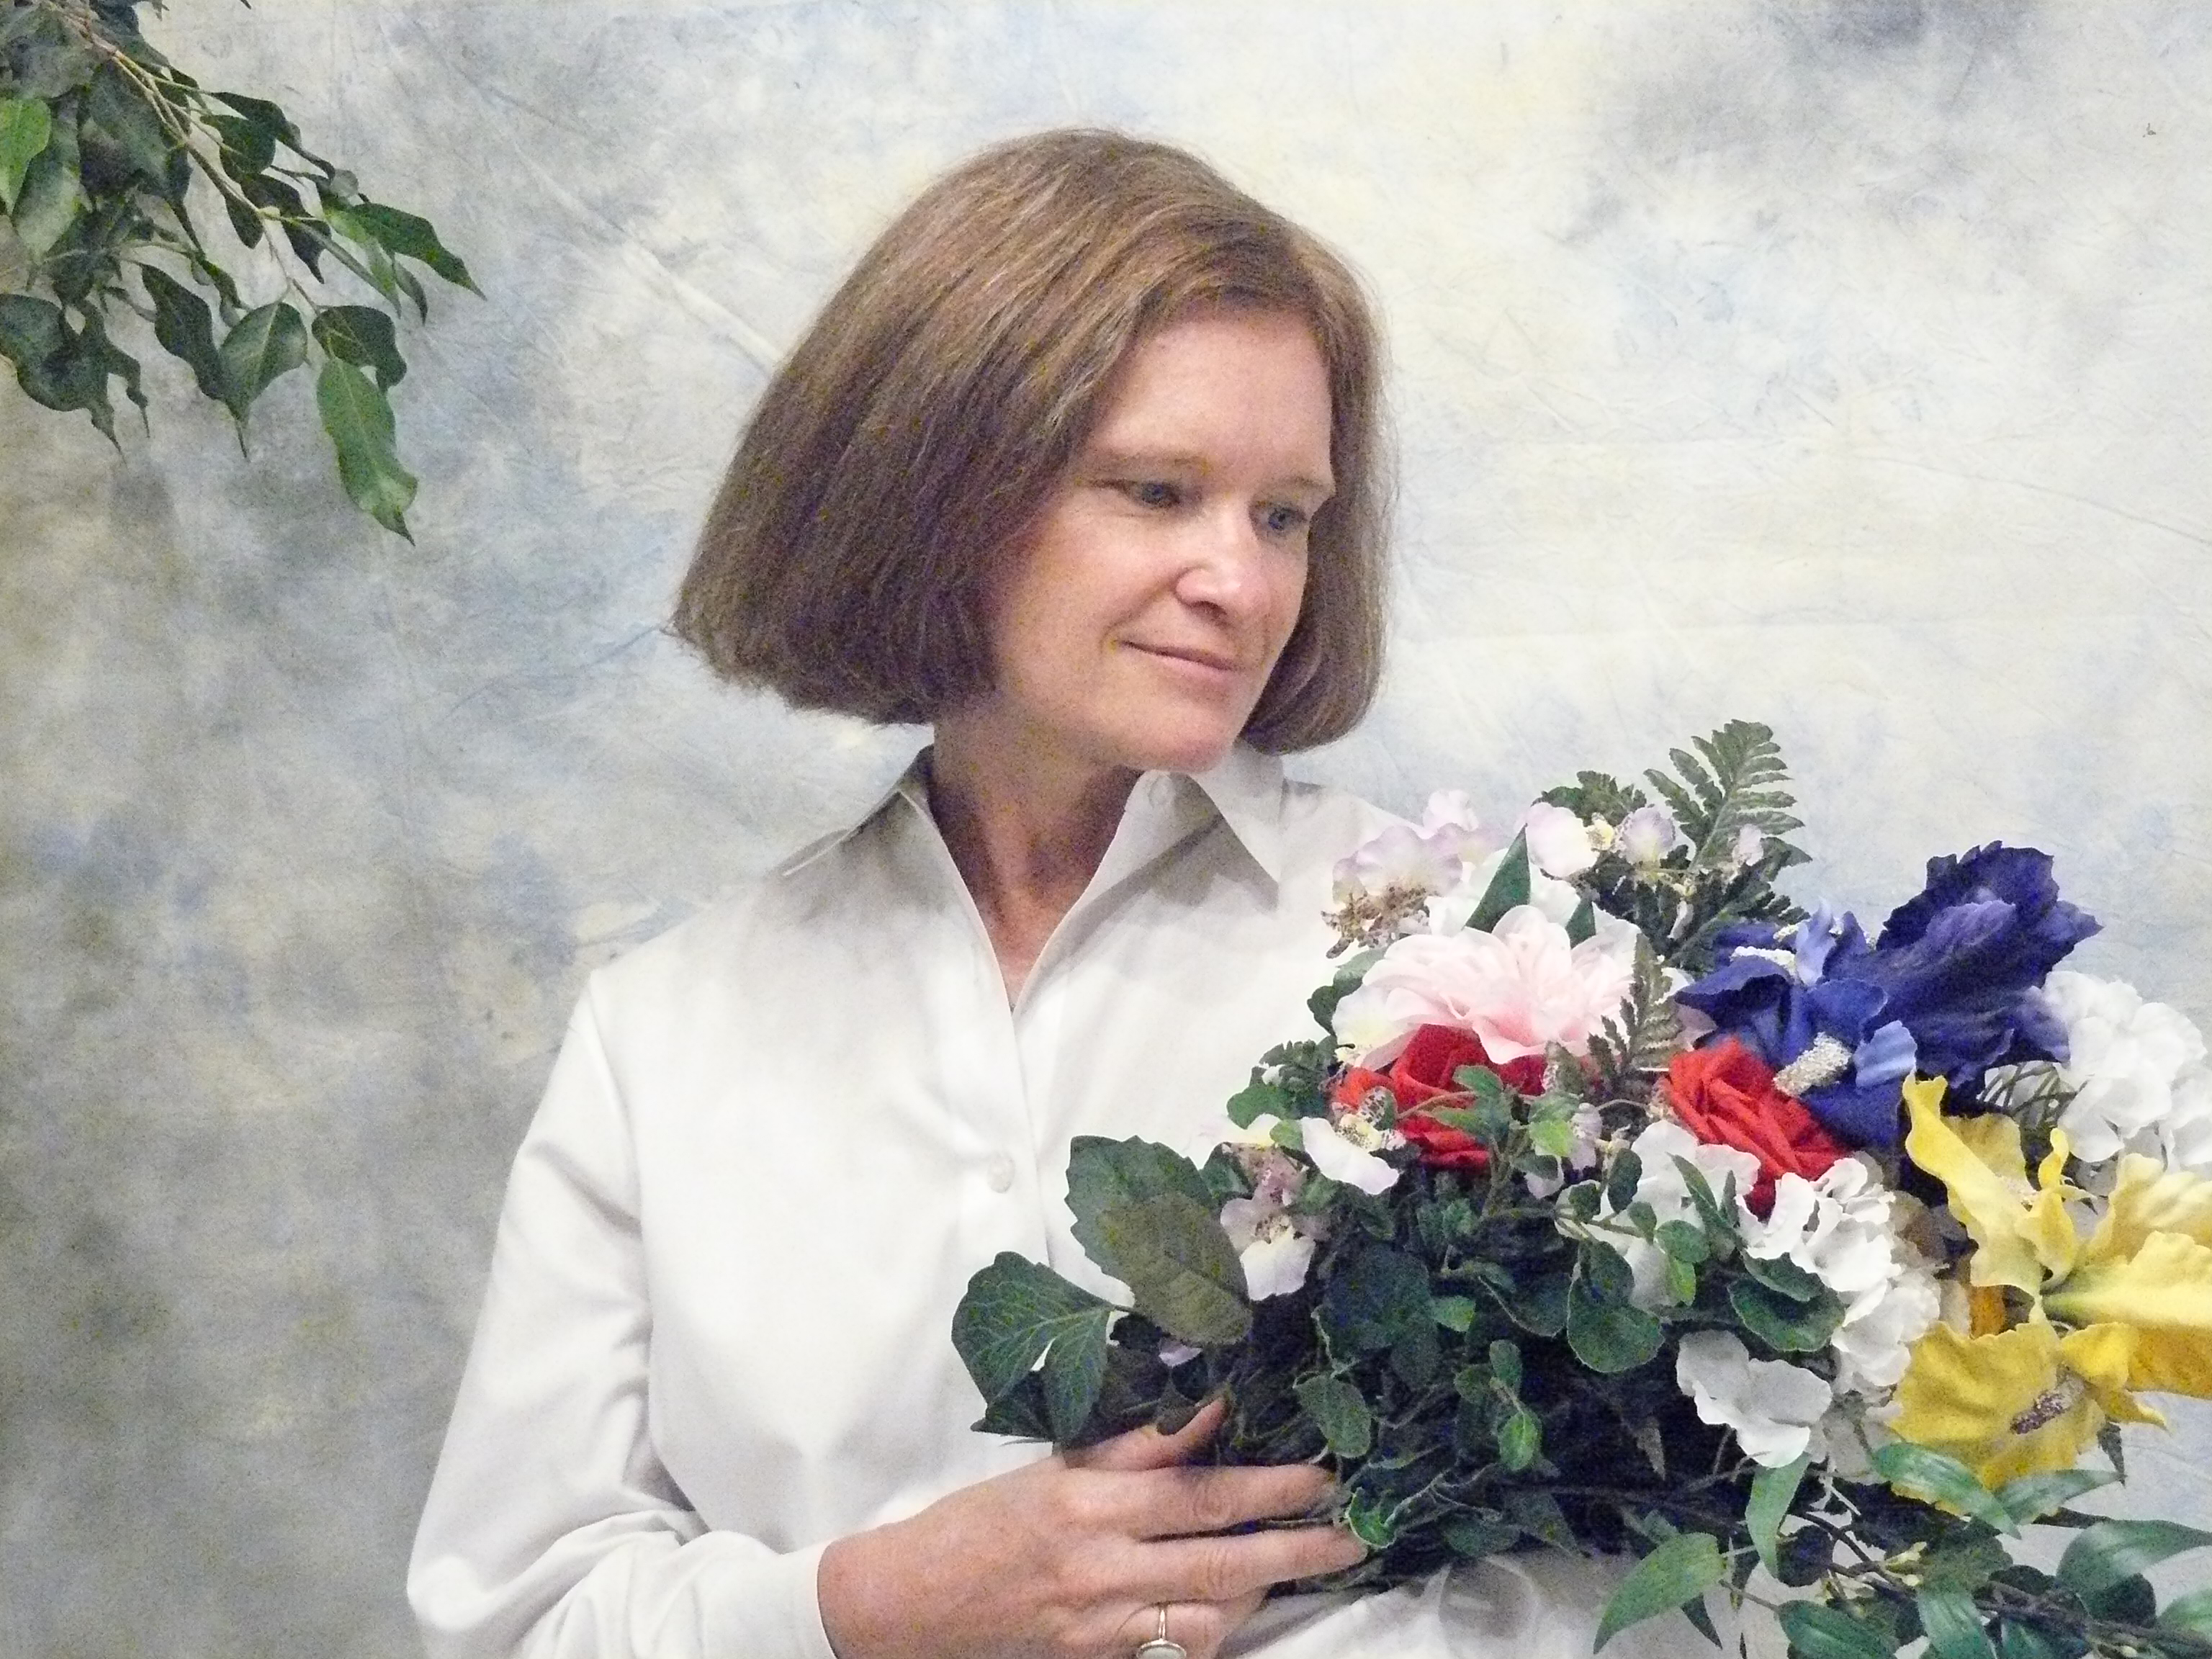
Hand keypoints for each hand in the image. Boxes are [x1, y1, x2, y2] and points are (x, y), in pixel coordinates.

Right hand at [817, 1398, 1363, 1658]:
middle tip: (1352, 1531)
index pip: (1198, 1489)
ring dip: (1260, 1589)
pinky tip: (1232, 1606)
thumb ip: (1135, 1446)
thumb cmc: (982, 1523)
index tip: (1321, 1470)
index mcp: (1087, 1503)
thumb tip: (1210, 1409)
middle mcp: (1100, 1566)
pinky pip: (1176, 1648)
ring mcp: (1101, 1625)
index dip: (1267, 1483)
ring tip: (1294, 1563)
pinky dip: (1212, 1627)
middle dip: (1295, 1543)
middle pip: (1220, 1556)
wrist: (910, 1605)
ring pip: (1209, 1614)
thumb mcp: (1055, 1470)